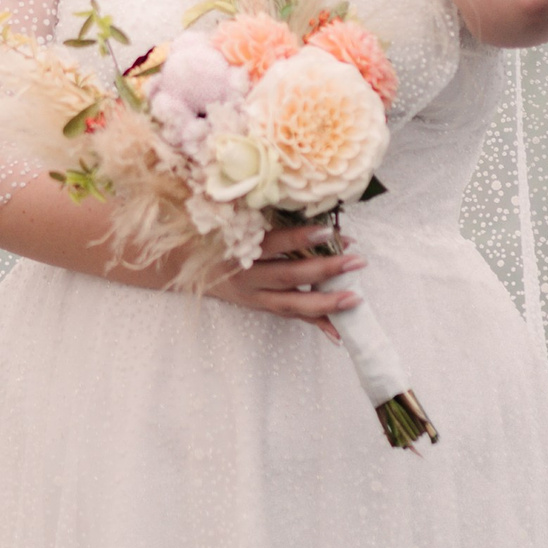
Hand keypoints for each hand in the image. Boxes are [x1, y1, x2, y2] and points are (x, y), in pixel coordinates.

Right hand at [210, 221, 362, 339]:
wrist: (191, 271)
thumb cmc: (217, 241)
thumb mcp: (231, 226)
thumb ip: (263, 220)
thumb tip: (312, 215)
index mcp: (239, 250)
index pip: (272, 244)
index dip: (299, 238)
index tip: (327, 232)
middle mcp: (246, 277)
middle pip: (287, 276)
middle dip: (324, 270)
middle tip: (356, 262)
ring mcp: (254, 297)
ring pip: (291, 304)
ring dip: (325, 303)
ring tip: (355, 298)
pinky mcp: (262, 308)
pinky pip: (292, 317)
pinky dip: (316, 323)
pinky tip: (339, 332)